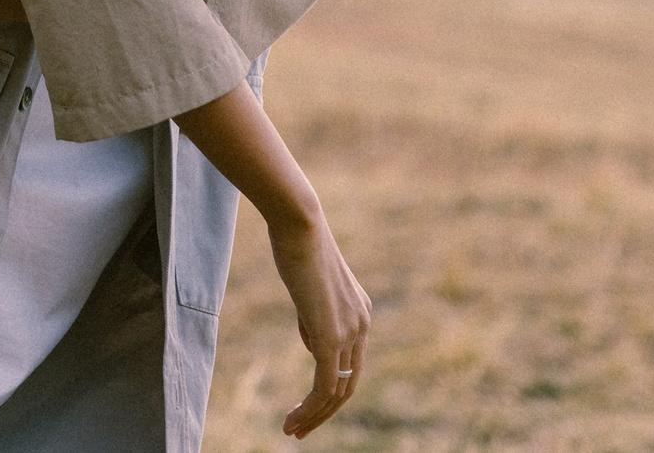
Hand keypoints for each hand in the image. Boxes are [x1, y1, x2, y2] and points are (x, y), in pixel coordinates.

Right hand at [172, 82, 371, 437]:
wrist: (300, 223)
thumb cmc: (295, 243)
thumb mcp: (308, 287)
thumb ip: (314, 317)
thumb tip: (313, 344)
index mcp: (360, 314)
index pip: (350, 365)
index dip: (330, 390)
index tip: (307, 406)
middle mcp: (362, 326)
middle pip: (349, 385)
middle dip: (324, 412)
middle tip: (300, 429)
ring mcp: (349, 333)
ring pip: (337, 391)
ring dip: (314, 416)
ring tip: (291, 430)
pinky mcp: (331, 337)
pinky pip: (326, 386)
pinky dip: (311, 408)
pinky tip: (292, 420)